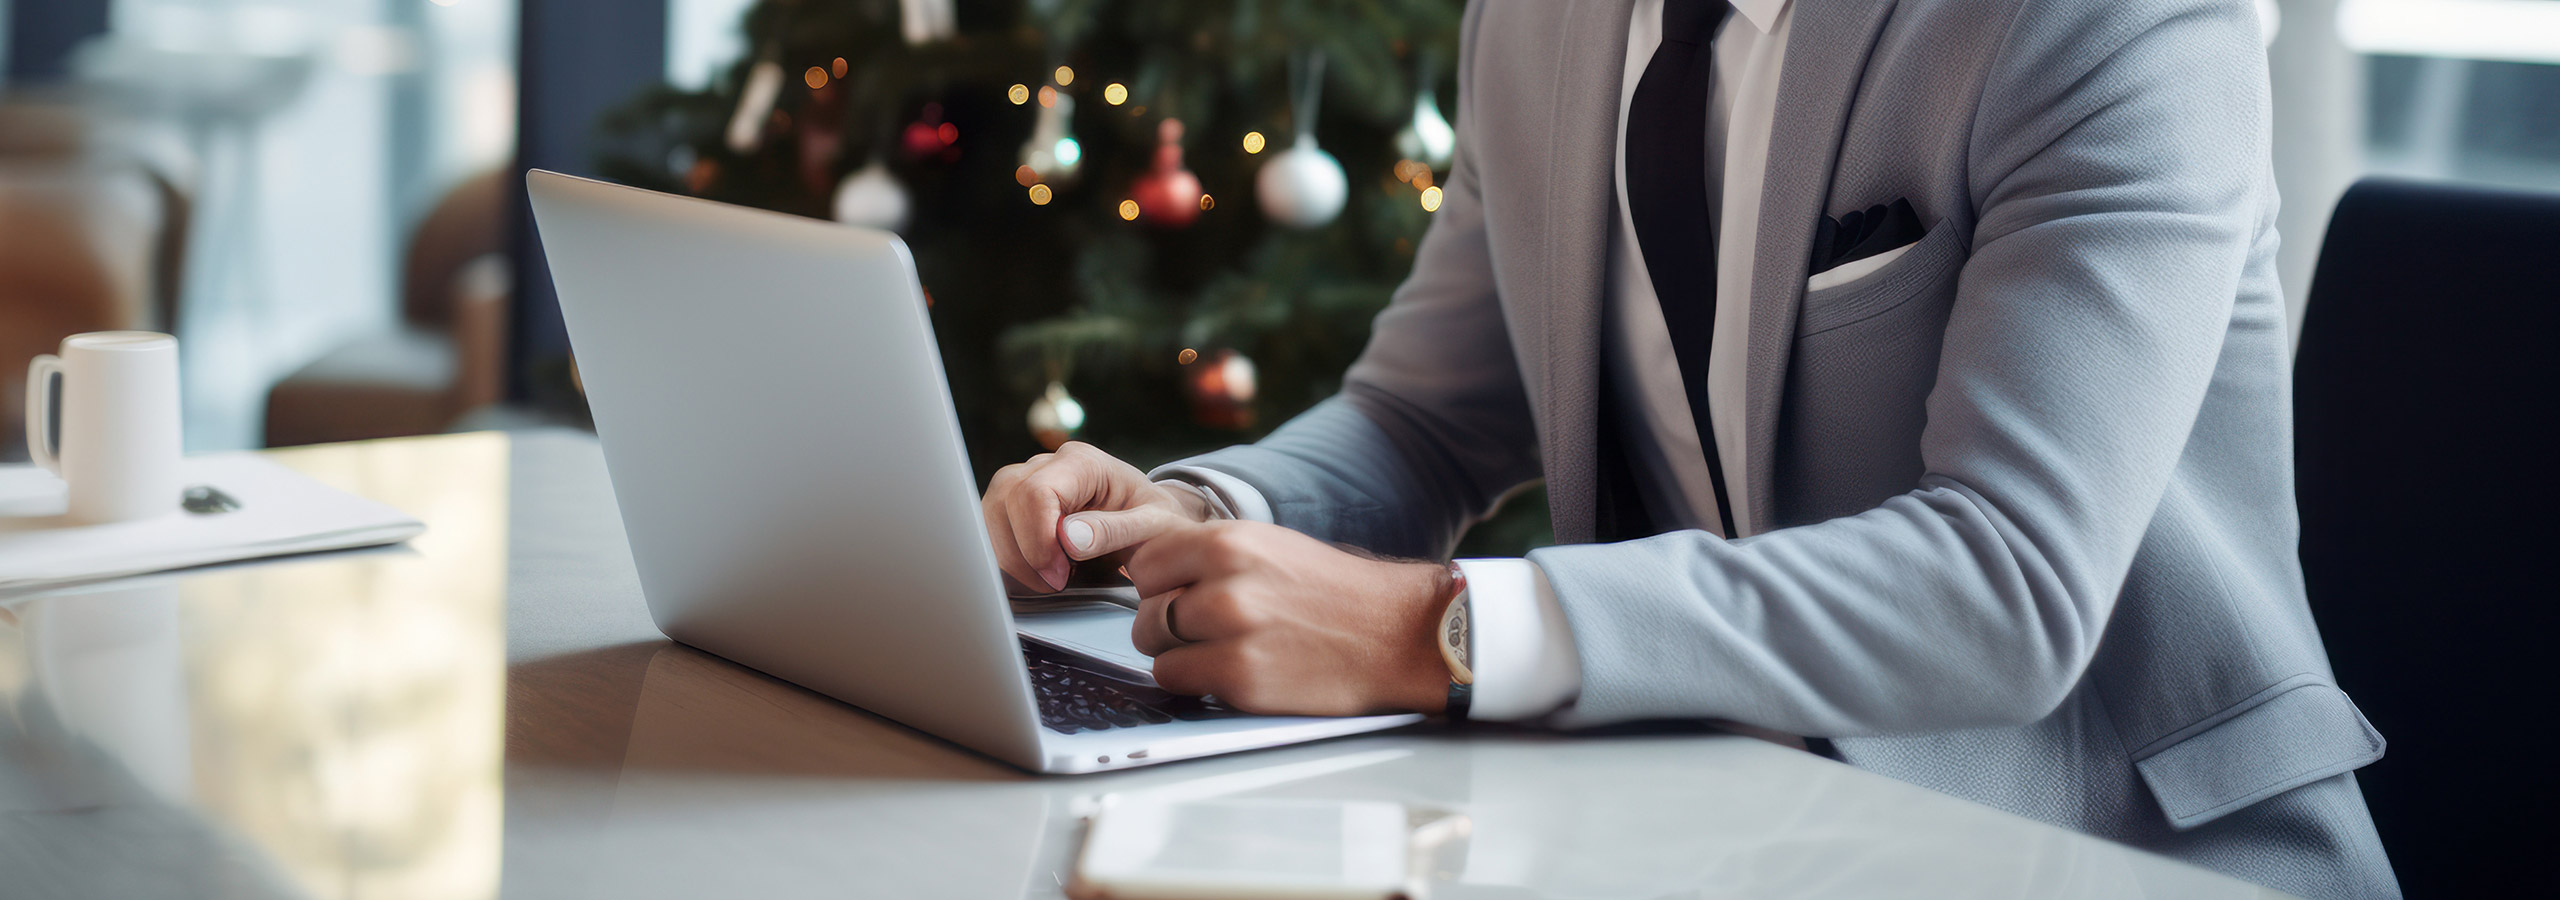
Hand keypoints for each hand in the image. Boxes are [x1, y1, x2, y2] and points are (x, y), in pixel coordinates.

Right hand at [981, 442, 1209, 591]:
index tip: (1058, 574)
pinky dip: (1007, 558)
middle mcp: (1046, 465)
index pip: (1035, 491)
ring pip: (989, 515)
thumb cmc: (1154, 522)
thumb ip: (1114, 530)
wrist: (1150, 523)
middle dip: (1022, 553)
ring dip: (1011, 558)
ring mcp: (1025, 483)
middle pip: (1004, 500)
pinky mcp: (1014, 506)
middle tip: (1056, 582)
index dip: (1037, 538)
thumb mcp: (1152, 528)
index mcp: (1082, 462)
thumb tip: (1068, 538)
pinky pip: (991, 530)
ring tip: (1049, 579)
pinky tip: (1037, 572)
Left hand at [1115, 520, 1454, 716]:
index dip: (1158, 584)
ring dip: (1179, 654)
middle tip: (1205, 630)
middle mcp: (1227, 582)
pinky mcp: (1242, 678)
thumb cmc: (1335, 592)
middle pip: (1146, 609)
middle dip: (1166, 623)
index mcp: (1232, 541)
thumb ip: (1209, 555)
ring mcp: (1233, 632)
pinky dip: (1195, 681)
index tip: (1175, 595)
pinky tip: (1232, 673)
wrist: (1396, 635)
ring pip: (1154, 646)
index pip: (1146, 563)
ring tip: (1222, 651)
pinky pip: (1177, 680)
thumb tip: (1146, 571)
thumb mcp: (1271, 546)